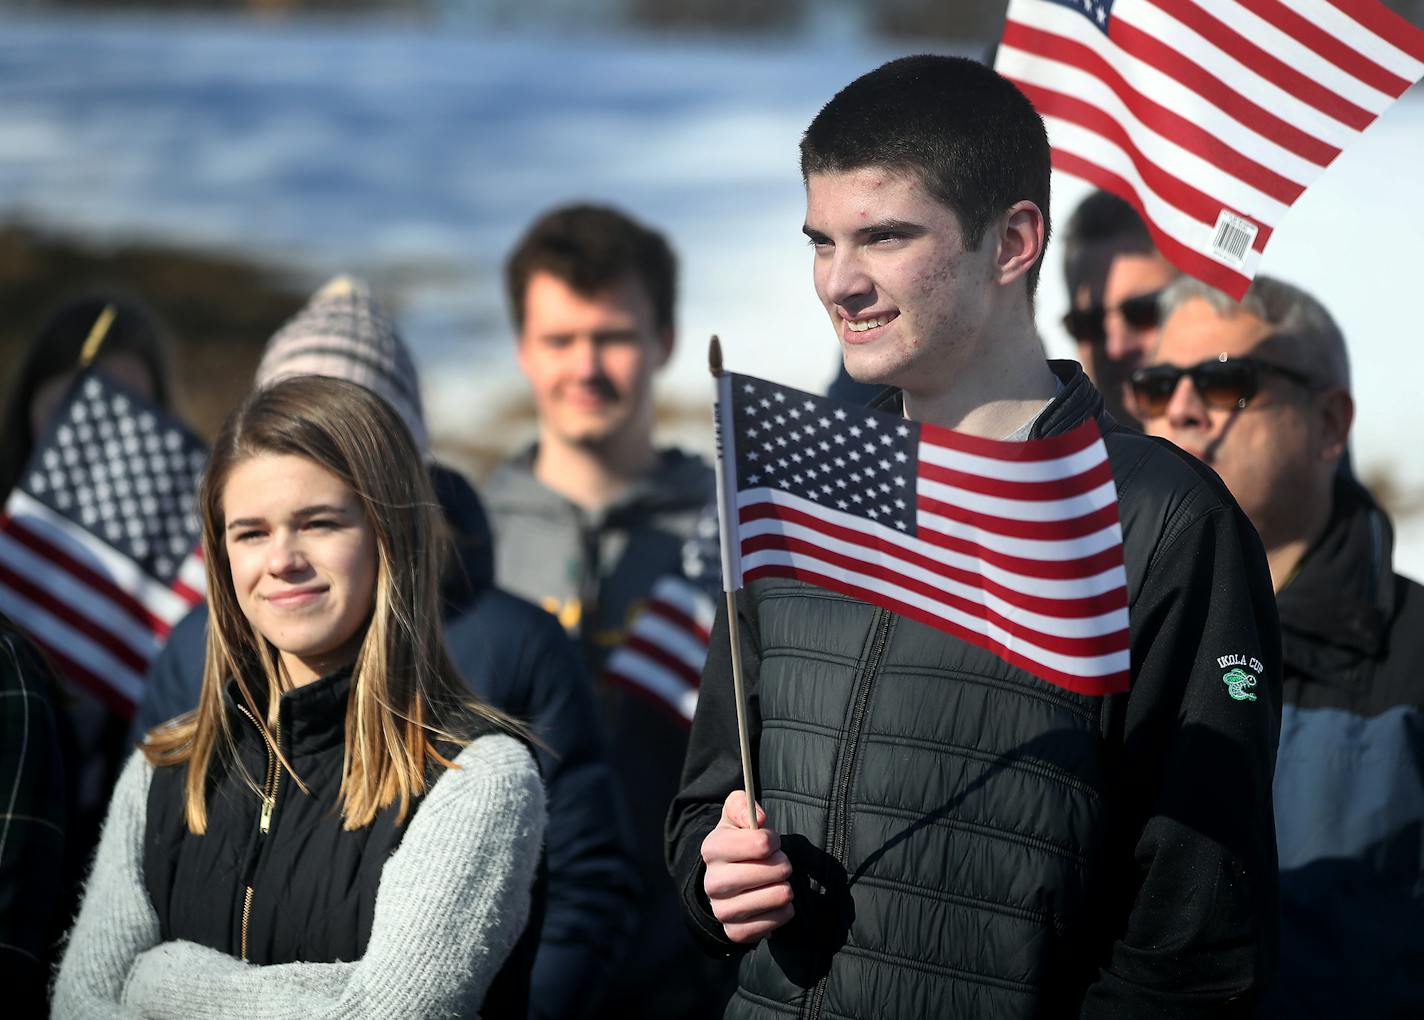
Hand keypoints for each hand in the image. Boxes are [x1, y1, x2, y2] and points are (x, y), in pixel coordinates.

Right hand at [700, 791, 794, 943]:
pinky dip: (783, 912)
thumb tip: (759, 818)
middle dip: (783, 864)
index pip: (761, 843)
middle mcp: (712, 882)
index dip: (773, 840)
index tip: (769, 842)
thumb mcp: (735, 815)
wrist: (725, 880)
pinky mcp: (735, 932)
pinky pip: (775, 922)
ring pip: (777, 897)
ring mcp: (722, 910)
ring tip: (776, 882)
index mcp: (712, 848)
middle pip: (774, 871)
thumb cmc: (737, 843)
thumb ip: (742, 804)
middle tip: (777, 864)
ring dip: (784, 887)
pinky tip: (774, 902)